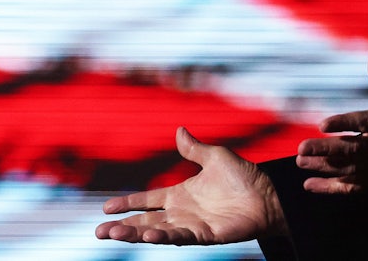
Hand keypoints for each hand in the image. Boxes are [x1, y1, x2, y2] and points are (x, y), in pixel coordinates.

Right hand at [95, 126, 287, 244]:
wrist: (268, 194)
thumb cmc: (245, 177)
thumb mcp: (215, 157)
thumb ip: (194, 148)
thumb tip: (179, 129)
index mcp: (180, 194)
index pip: (146, 200)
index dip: (127, 203)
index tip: (105, 208)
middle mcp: (182, 212)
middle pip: (145, 221)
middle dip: (122, 226)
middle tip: (99, 231)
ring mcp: (192, 225)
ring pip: (156, 232)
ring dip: (135, 234)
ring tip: (114, 234)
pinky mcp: (205, 235)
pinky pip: (180, 237)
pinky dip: (164, 237)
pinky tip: (148, 236)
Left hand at [296, 50, 367, 193]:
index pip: (364, 123)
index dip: (344, 123)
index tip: (322, 124)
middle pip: (352, 150)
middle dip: (325, 150)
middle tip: (301, 149)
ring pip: (349, 170)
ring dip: (323, 167)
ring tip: (300, 161)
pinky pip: (352, 188)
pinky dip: (330, 188)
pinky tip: (309, 185)